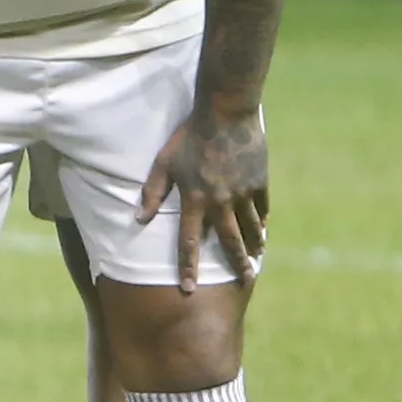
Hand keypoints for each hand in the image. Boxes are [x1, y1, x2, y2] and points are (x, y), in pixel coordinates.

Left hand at [134, 98, 270, 285]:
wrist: (225, 112)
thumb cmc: (189, 136)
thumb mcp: (164, 162)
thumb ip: (152, 192)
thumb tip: (138, 219)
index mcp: (195, 199)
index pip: (189, 241)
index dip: (187, 266)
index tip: (188, 289)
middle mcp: (221, 202)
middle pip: (229, 242)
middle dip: (236, 264)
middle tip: (244, 281)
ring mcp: (243, 192)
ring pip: (250, 228)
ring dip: (253, 246)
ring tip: (255, 260)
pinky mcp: (259, 181)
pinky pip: (262, 208)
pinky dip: (262, 221)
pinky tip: (263, 230)